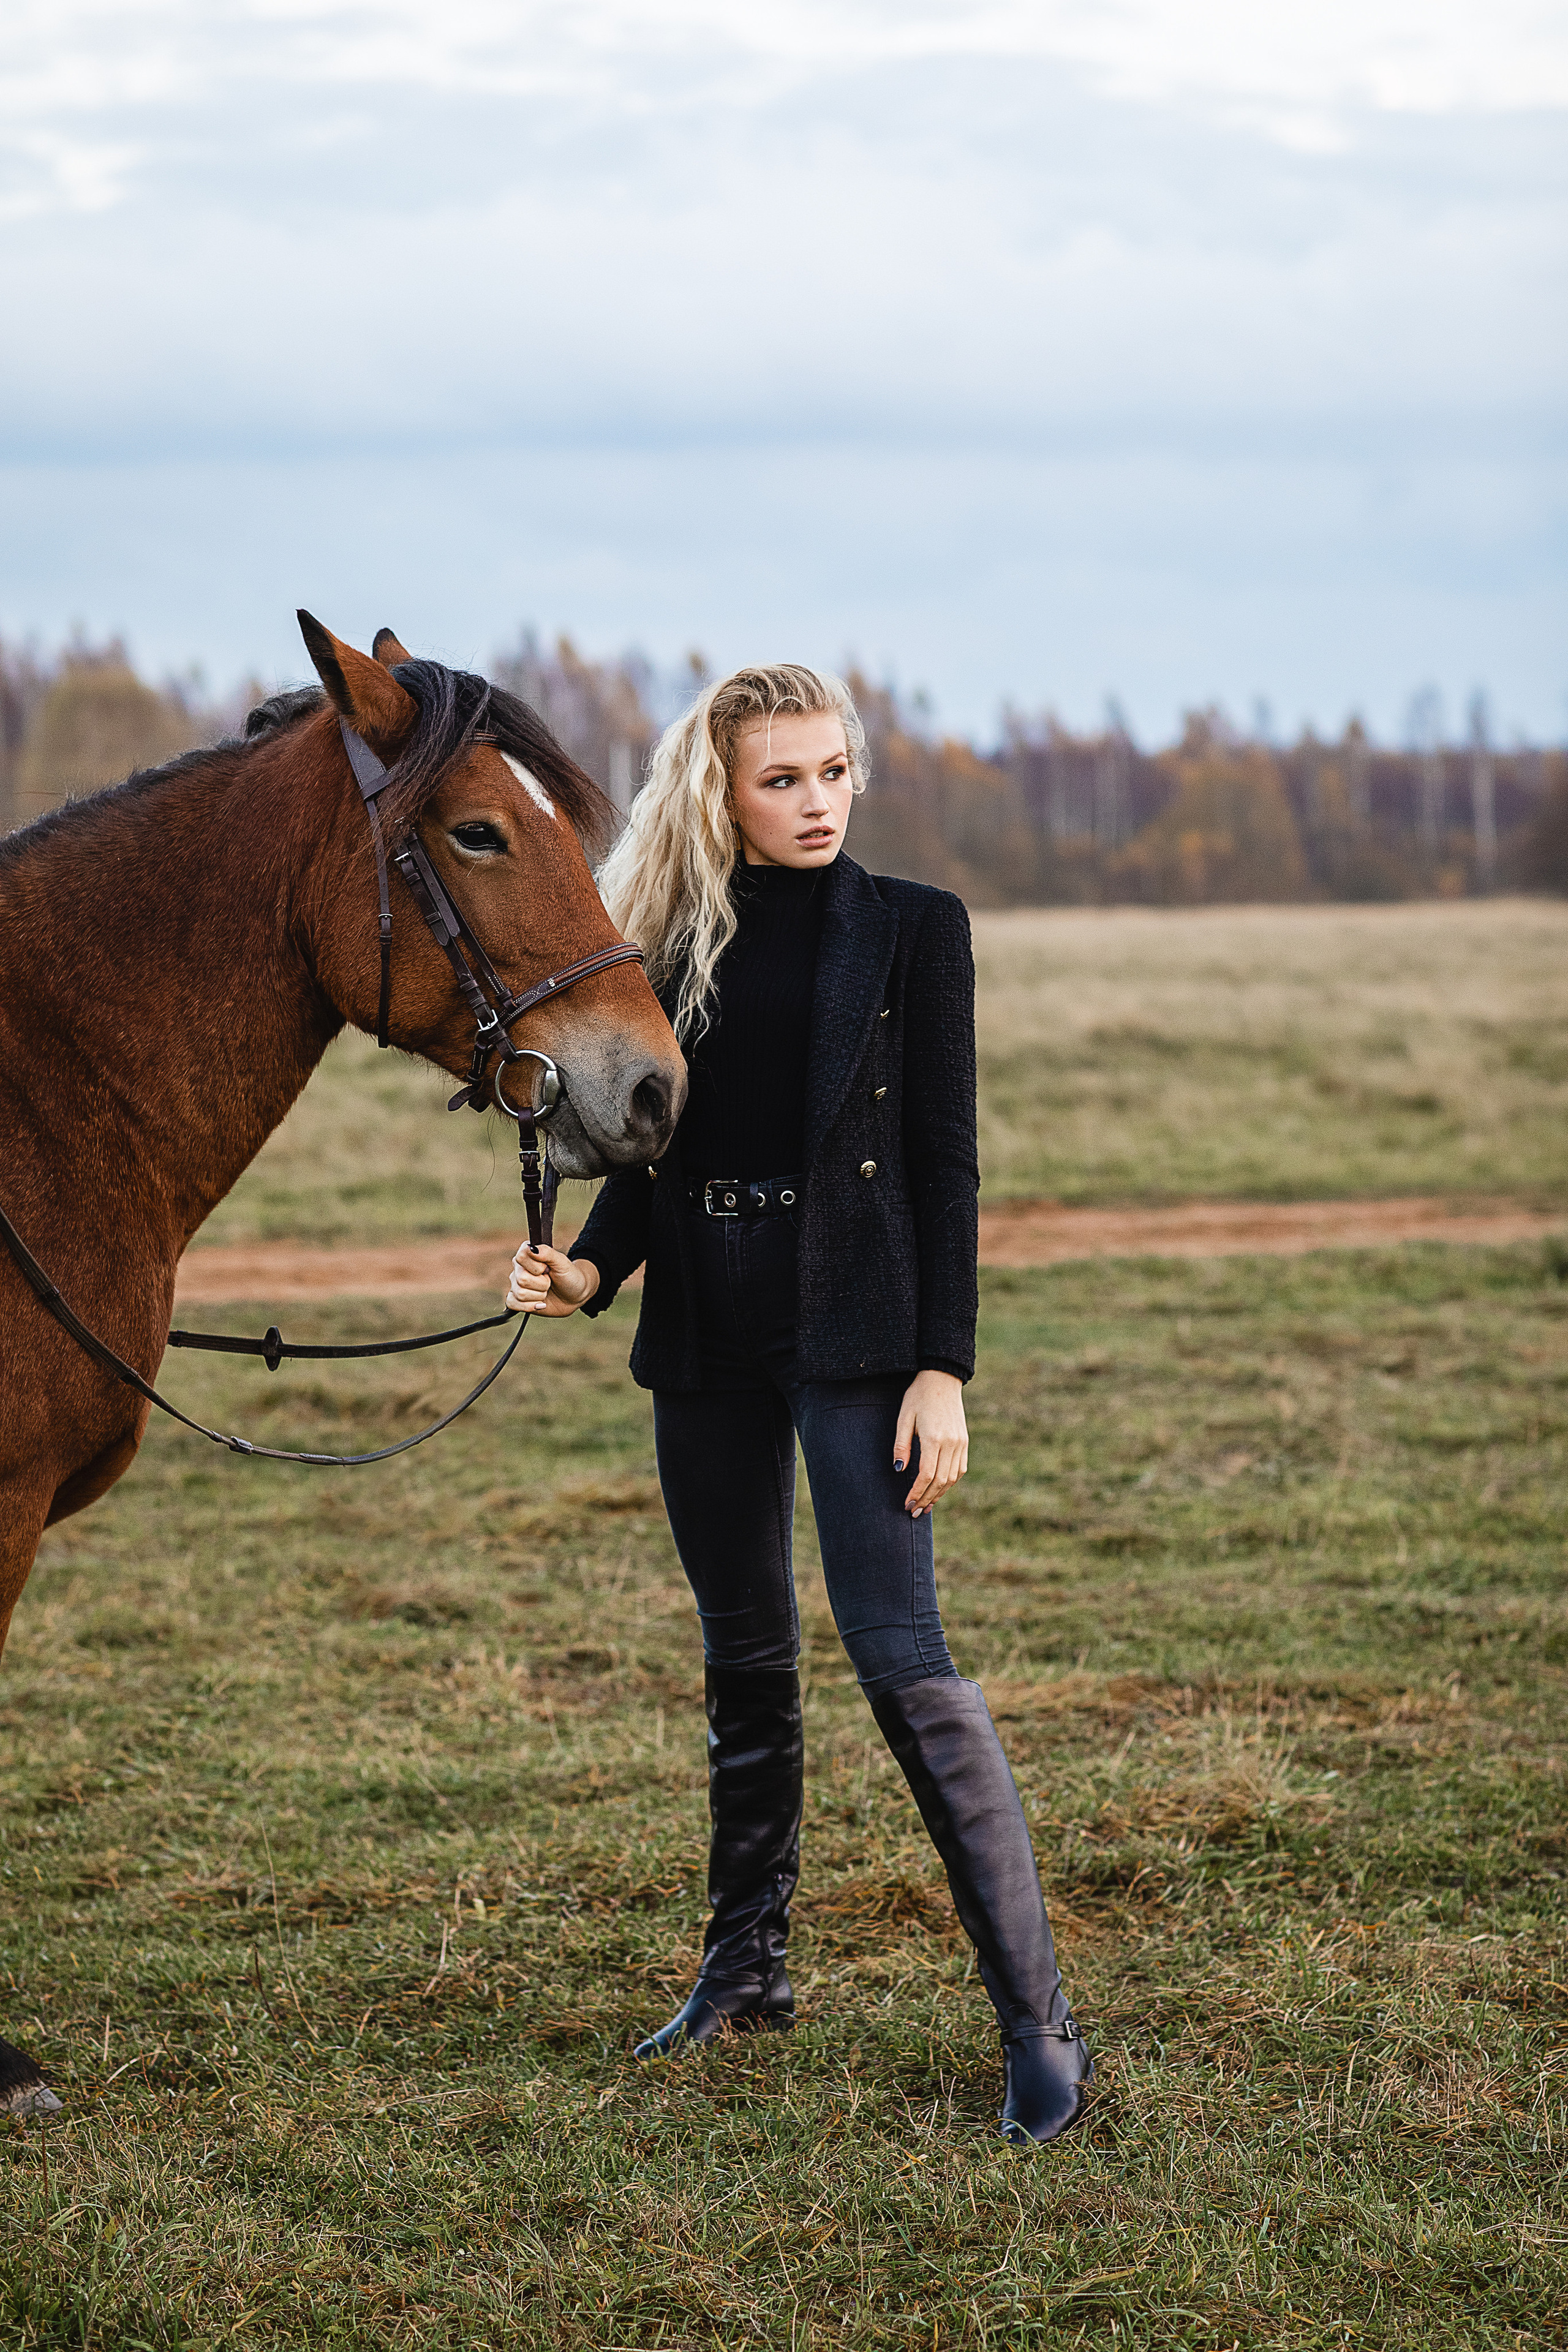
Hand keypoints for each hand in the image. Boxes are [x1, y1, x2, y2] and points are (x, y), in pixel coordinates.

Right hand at [505, 1245, 599, 1317]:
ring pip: (520, 1294)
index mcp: (527, 1254)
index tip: (547, 1269)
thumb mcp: (562, 1263)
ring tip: (546, 1290)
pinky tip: (540, 1303)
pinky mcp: (517, 1299)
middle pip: (522, 1279)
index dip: (537, 1267)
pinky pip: (512, 1304)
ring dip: (539, 1295)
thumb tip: (531, 1248)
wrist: (574, 1296)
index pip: (521, 1257)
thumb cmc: (569, 1277)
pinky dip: (529, 1306)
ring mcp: (517, 1284)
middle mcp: (519, 1268)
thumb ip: (547, 1252)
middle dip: (542, 1284)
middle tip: (550, 1281)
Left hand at [893, 1370, 968, 1516]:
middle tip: (914, 1512)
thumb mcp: (904, 1418)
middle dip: (926, 1499)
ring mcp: (961, 1443)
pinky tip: (939, 1490)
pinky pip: (960, 1469)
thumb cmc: (918, 1396)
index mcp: (934, 1438)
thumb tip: (898, 1471)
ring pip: (952, 1478)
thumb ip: (902, 1445)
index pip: (926, 1475)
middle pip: (940, 1481)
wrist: (942, 1378)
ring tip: (926, 1506)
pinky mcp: (964, 1441)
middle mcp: (951, 1443)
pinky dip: (949, 1483)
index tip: (906, 1504)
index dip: (916, 1493)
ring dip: (939, 1495)